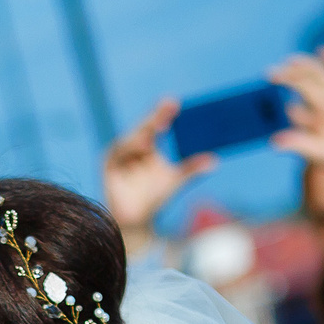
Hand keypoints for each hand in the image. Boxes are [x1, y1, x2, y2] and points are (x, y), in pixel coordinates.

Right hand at [100, 97, 216, 236]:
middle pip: (144, 127)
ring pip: (131, 139)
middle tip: (169, 107)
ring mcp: (119, 154)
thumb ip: (191, 168)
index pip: (156, 123)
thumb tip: (214, 160)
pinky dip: (129, 149)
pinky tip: (143, 147)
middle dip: (155, 118)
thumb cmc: (154, 197)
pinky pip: (119, 154)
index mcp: (147, 143)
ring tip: (155, 134)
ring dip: (142, 135)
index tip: (175, 103)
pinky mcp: (109, 164)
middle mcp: (132, 145)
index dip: (164, 112)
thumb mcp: (176, 180)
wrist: (137, 220)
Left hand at [267, 47, 323, 184]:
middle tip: (270, 74)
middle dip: (287, 77)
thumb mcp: (322, 154)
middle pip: (302, 84)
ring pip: (319, 75)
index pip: (291, 108)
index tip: (264, 101)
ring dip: (304, 66)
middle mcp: (322, 107)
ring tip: (288, 62)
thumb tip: (273, 140)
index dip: (277, 104)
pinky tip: (323, 52)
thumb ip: (300, 145)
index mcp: (311, 122)